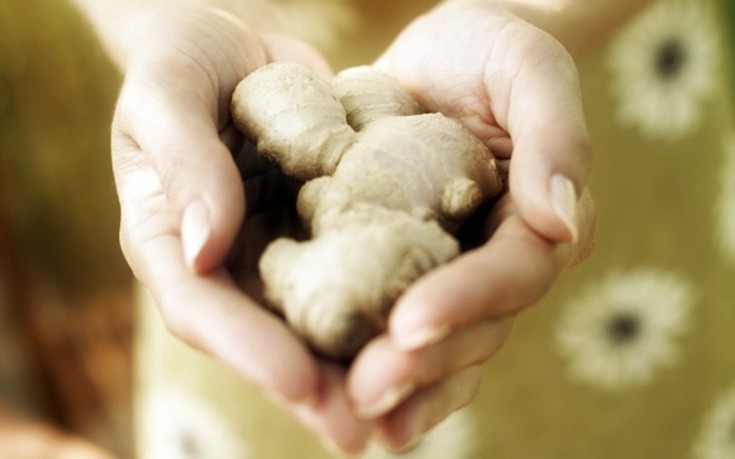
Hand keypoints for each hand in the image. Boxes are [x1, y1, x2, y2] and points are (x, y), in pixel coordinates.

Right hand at [111, 6, 370, 453]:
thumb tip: (207, 247)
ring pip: (310, 320)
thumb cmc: (183, 61)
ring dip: (351, 365)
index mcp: (170, 241)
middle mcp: (223, 263)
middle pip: (262, 337)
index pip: (200, 308)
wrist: (231, 43)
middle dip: (308, 387)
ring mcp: (271, 252)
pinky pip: (347, 274)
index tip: (298, 382)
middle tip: (358, 430)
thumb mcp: (167, 97)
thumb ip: (184, 163)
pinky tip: (423, 334)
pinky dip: (379, 308)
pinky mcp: (318, 231)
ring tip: (399, 406)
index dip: (247, 350)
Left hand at [346, 1, 595, 450]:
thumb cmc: (490, 52)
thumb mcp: (529, 70)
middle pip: (474, 329)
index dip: (465, 300)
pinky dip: (381, 367)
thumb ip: (554, 138)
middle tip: (365, 392)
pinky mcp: (406, 270)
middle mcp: (500, 262)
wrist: (440, 57)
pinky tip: (345, 402)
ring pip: (441, 347)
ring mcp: (454, 273)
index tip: (410, 322)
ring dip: (401, 387)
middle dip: (423, 363)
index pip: (512, 273)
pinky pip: (402, 329)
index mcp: (538, 222)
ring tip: (352, 416)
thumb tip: (562, 219)